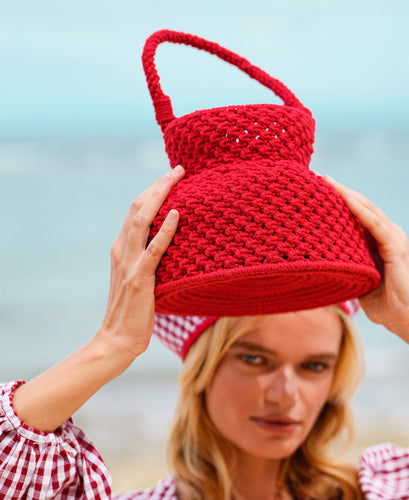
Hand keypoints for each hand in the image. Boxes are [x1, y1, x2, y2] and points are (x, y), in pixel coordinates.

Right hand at [97, 165, 184, 358]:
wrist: (117, 339)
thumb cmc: (133, 310)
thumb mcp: (140, 277)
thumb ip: (148, 258)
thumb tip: (170, 245)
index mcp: (121, 248)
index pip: (136, 211)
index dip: (152, 191)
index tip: (170, 176)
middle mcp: (122, 250)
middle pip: (138, 208)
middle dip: (158, 185)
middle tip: (178, 168)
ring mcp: (129, 264)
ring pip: (142, 221)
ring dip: (160, 197)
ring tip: (176, 178)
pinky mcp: (140, 279)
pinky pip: (154, 250)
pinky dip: (165, 230)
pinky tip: (176, 214)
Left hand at [324, 176, 408, 335]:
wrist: (407, 320)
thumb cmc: (383, 304)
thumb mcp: (358, 280)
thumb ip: (345, 267)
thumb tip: (320, 264)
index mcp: (379, 240)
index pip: (357, 213)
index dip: (339, 199)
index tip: (317, 188)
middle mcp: (388, 234)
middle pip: (361, 205)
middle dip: (340, 190)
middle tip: (318, 177)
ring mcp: (393, 238)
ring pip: (367, 209)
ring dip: (347, 194)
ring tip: (327, 181)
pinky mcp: (395, 246)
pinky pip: (374, 223)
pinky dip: (359, 209)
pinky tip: (344, 197)